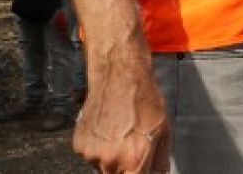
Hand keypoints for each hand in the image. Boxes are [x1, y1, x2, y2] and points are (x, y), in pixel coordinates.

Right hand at [73, 49, 170, 172]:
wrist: (119, 78)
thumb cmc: (145, 101)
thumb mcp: (164, 130)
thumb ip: (160, 161)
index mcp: (133, 159)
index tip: (139, 168)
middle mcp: (110, 160)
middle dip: (126, 168)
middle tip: (132, 146)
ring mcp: (91, 153)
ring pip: (103, 167)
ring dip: (112, 157)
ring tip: (120, 132)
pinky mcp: (79, 145)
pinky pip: (91, 155)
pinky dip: (99, 148)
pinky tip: (108, 129)